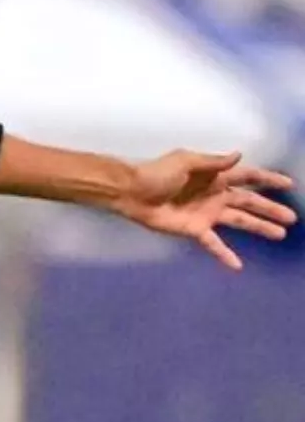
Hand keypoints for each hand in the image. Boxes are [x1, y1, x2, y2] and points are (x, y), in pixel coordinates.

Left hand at [115, 149, 296, 270]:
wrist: (132, 193)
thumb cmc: (157, 173)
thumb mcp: (185, 161)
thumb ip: (213, 161)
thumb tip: (239, 154)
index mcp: (214, 176)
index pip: (247, 177)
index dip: (267, 179)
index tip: (288, 184)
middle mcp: (215, 194)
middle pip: (249, 202)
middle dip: (270, 208)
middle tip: (292, 217)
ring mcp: (207, 213)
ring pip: (240, 221)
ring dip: (259, 227)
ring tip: (279, 234)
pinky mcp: (195, 229)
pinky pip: (214, 244)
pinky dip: (224, 254)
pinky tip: (237, 266)